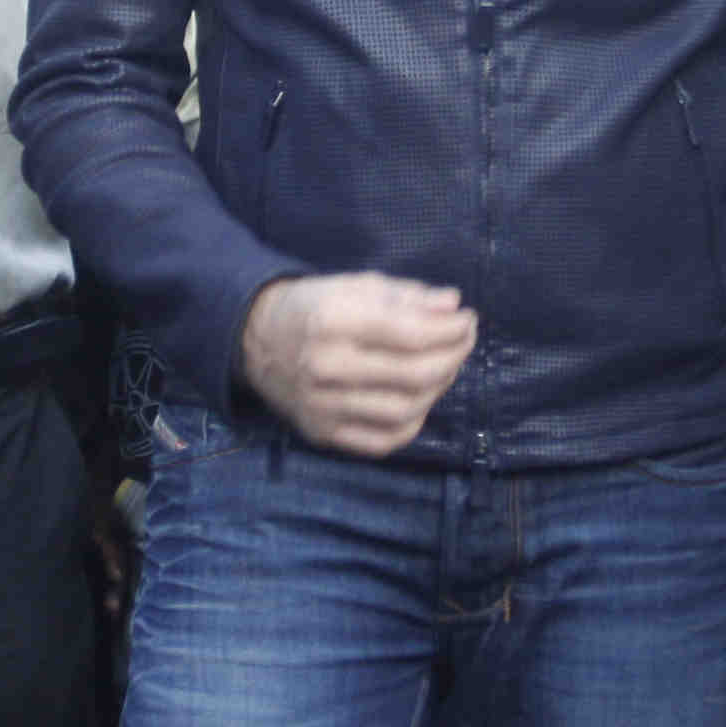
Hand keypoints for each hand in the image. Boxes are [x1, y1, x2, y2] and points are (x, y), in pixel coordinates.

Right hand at [234, 273, 475, 455]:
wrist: (257, 340)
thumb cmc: (316, 307)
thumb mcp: (356, 285)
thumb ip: (407, 295)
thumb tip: (453, 305)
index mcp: (332, 320)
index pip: (411, 333)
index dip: (450, 329)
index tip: (467, 318)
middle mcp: (324, 367)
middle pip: (414, 375)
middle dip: (453, 357)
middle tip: (463, 341)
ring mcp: (322, 406)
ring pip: (405, 411)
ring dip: (439, 389)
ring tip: (445, 366)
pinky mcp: (322, 432)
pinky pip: (383, 440)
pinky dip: (413, 423)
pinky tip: (420, 399)